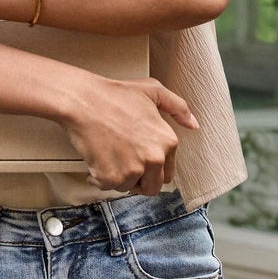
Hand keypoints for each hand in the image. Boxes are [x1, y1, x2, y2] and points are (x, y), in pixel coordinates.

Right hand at [57, 76, 199, 195]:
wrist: (84, 101)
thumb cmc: (115, 94)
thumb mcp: (153, 91)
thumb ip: (177, 107)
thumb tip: (193, 125)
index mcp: (167, 142)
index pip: (167, 173)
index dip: (152, 169)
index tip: (139, 161)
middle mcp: (154, 159)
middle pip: (151, 187)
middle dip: (138, 180)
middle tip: (124, 164)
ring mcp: (132, 170)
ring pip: (128, 187)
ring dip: (118, 177)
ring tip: (109, 156)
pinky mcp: (110, 177)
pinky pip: (107, 187)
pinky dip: (99, 178)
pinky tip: (96, 162)